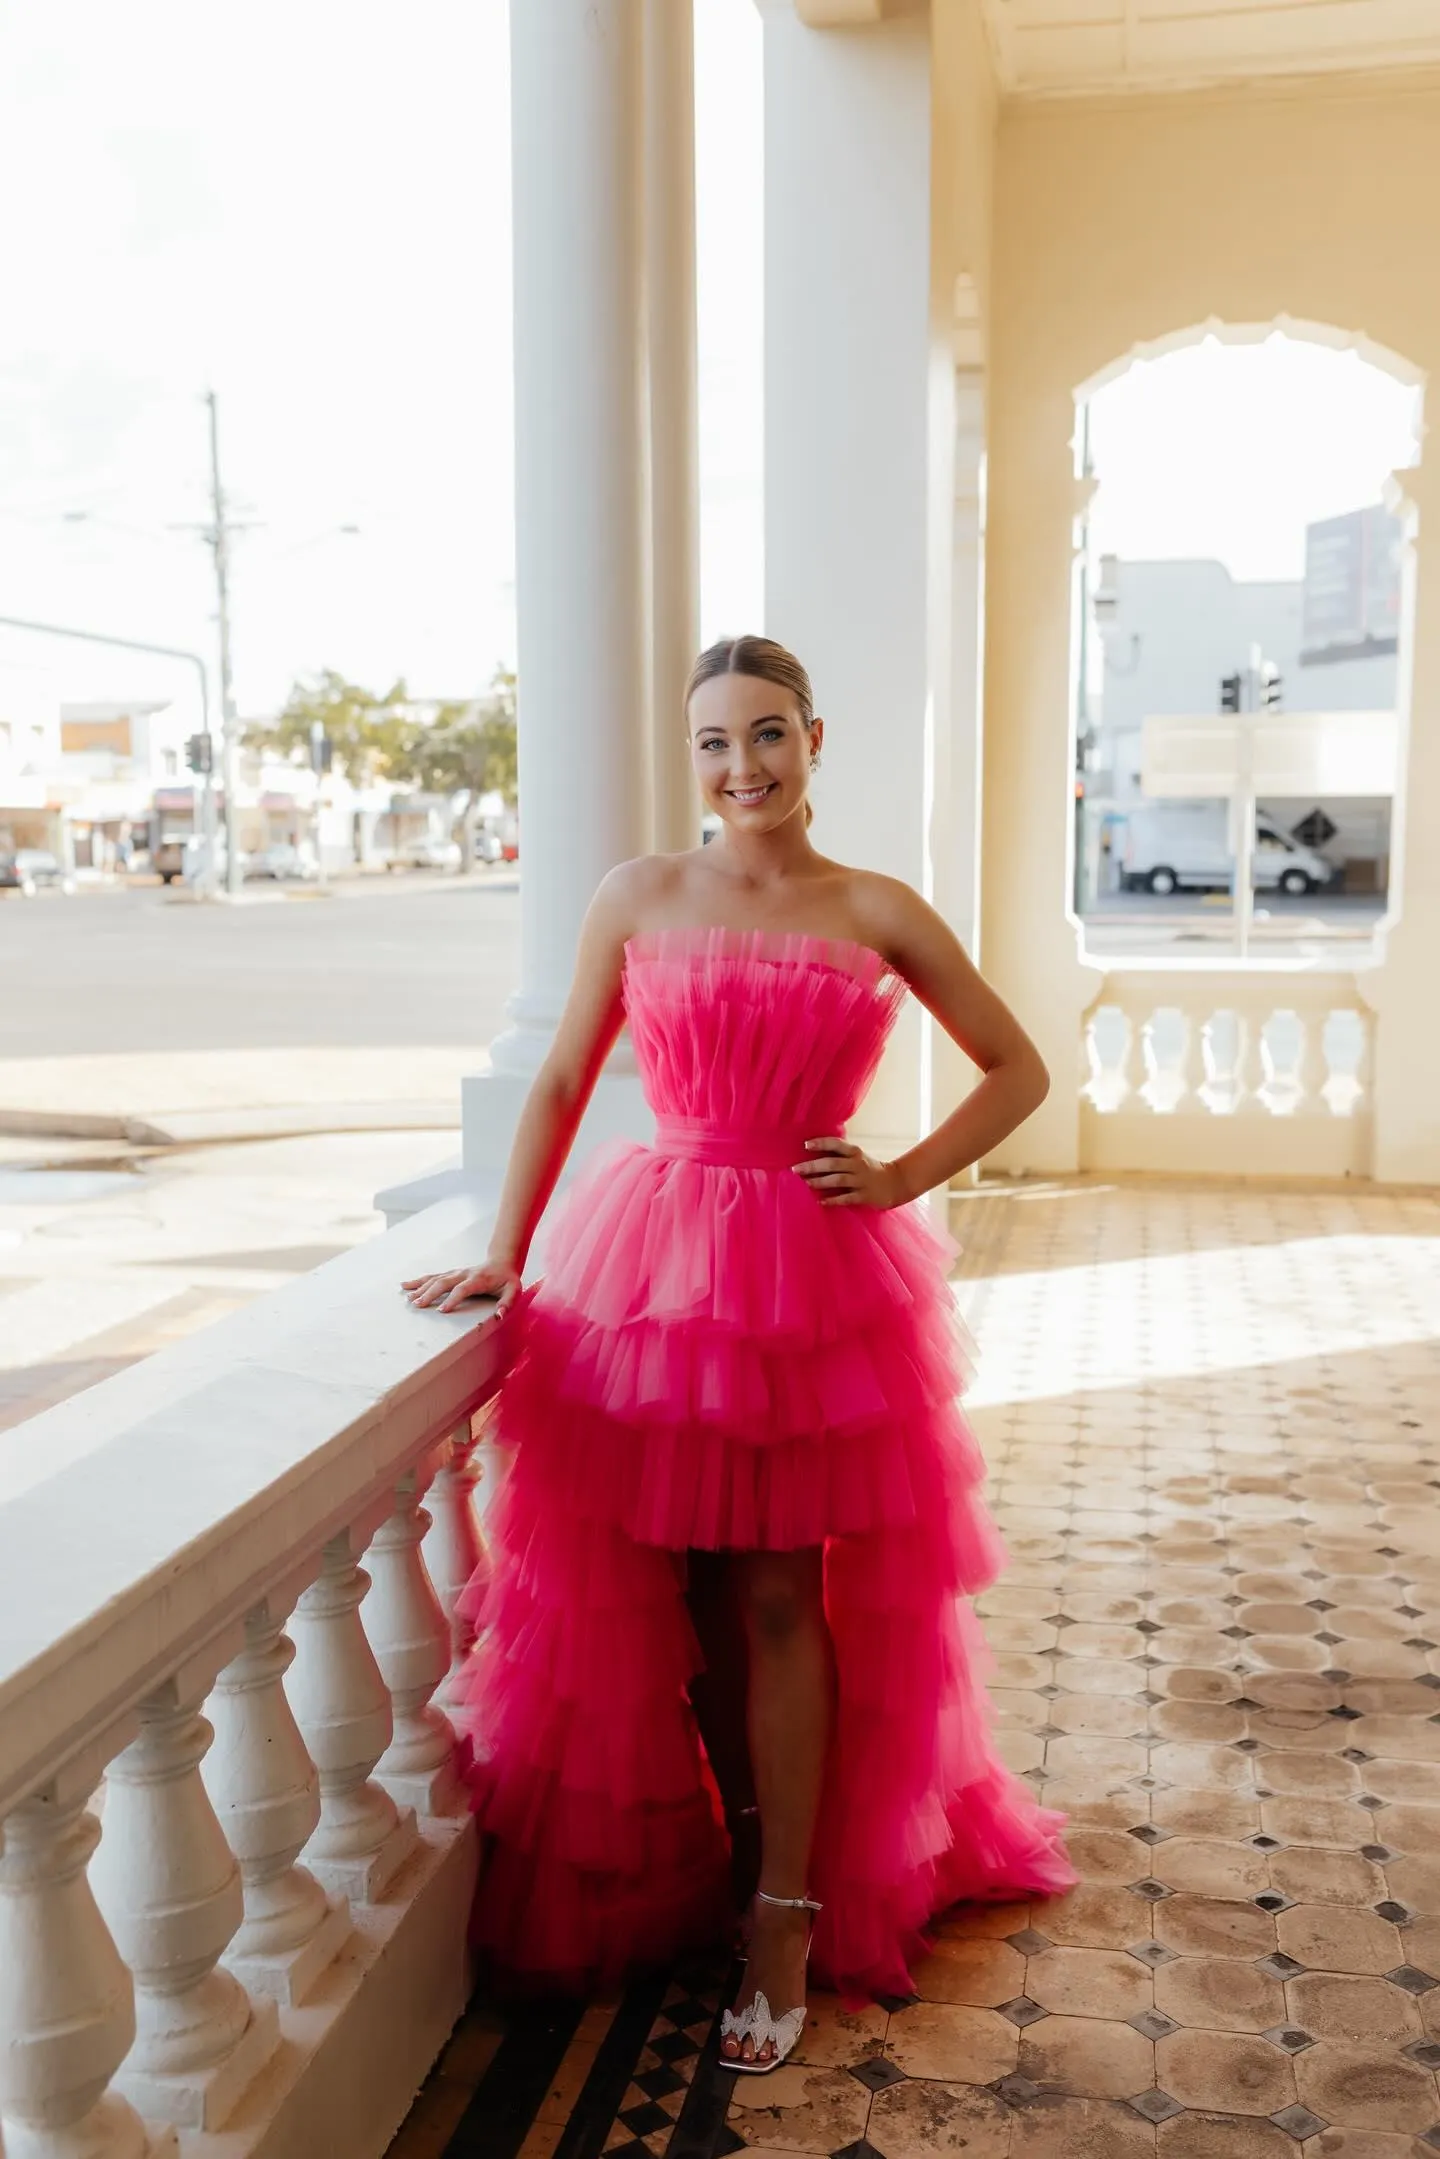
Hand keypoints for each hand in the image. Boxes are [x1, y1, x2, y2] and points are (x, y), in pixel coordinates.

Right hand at [401, 1257, 521, 1317]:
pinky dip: (419, 1281)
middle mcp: (464, 1274)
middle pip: (444, 1283)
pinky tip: (406, 1285)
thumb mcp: (514, 1291)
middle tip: (418, 1305)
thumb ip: (507, 1303)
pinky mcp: (451, 1273)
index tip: (442, 1310)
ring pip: (435, 1278)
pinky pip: (433, 1277)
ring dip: (421, 1287)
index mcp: (478, 1279)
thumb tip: (499, 1315)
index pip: (462, 1289)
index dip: (452, 1299)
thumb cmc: (507, 1280)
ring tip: (408, 1298)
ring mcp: (456, 1272)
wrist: (502, 1262)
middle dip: (430, 1293)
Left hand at [791, 1138, 909, 1209]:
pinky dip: (833, 1200)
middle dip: (813, 1166)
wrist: (896, 1183)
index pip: (836, 1144)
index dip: (821, 1143)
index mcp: (855, 1153)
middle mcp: (857, 1164)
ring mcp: (861, 1180)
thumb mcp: (858, 1157)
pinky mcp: (864, 1195)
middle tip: (796, 1169)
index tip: (805, 1145)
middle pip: (833, 1163)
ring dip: (820, 1182)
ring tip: (806, 1184)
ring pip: (838, 1180)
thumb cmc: (870, 1168)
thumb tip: (812, 1153)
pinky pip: (846, 1198)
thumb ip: (840, 1154)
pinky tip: (821, 1202)